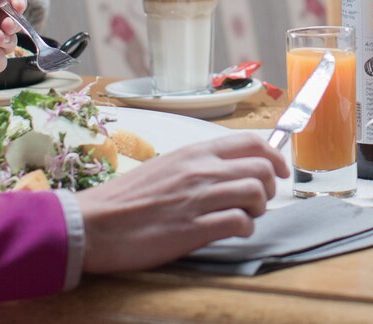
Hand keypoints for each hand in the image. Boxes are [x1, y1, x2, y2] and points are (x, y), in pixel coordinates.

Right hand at [77, 134, 290, 272]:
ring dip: (259, 208)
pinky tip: (232, 231)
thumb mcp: (165, 166)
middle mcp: (201, 170)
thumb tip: (228, 169)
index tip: (280, 171)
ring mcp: (199, 198)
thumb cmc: (125, 199)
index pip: (252, 142)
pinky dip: (244, 229)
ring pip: (257, 193)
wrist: (93, 224)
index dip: (275, 156)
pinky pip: (240, 223)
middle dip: (270, 186)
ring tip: (245, 216)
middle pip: (262, 168)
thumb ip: (197, 165)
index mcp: (194, 152)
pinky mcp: (194, 228)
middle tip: (259, 200)